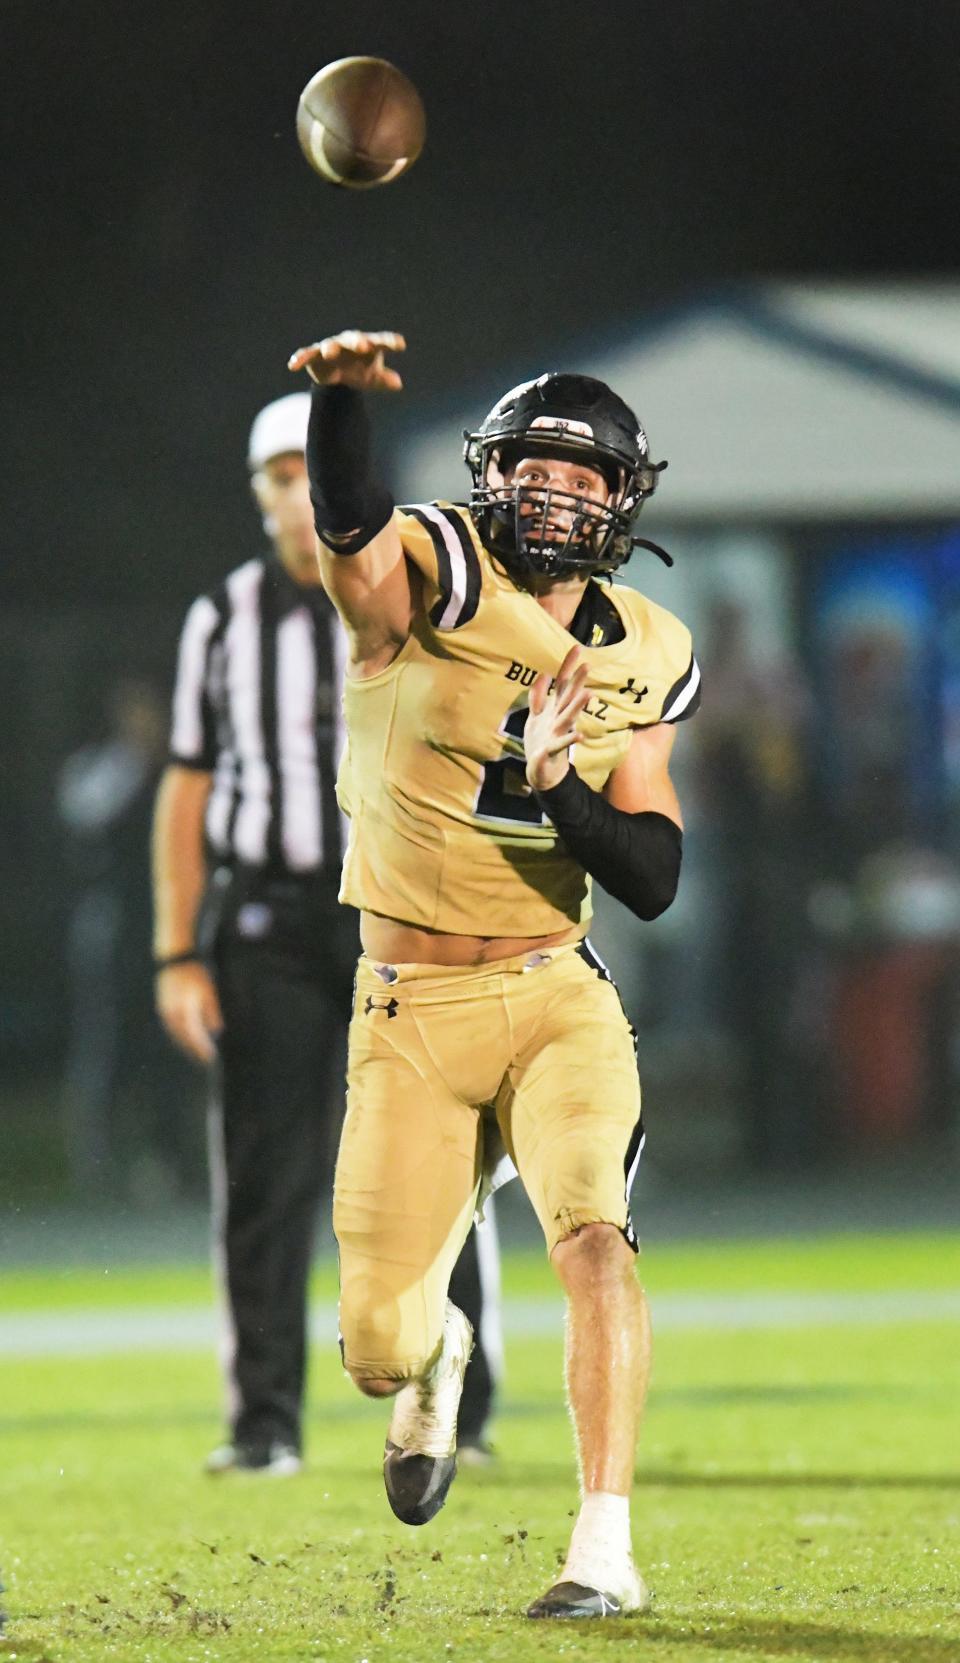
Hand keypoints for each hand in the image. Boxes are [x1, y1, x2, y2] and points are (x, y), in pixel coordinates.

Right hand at [155, 962, 222, 1065]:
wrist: (175, 958)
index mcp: (184, 1011)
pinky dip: (179, 1034)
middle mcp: (172, 1014)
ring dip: (185, 1044)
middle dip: (194, 1050)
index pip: (194, 1036)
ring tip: (195, 1051)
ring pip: (175, 1033)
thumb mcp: (208, 991)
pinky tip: (185, 1035)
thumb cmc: (194, 972)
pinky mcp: (162, 1006)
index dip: (202, 1048)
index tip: (211, 1057)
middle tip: (204, 1058)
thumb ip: (211, 1011)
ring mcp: (165, 1010)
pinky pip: (171, 1026)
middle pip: (183, 1038)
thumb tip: (215, 1030)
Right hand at [287, 330, 404, 390]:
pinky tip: (292, 365)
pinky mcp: (314, 356)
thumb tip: (397, 383)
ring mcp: (330, 347)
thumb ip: (384, 379)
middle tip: (363, 346)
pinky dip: (299, 358)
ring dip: (330, 348)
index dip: (390, 343)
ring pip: (330, 345)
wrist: (340, 378)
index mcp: (367, 346)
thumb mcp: (373, 378)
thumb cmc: (361, 372)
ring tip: (329, 353)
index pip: (380, 342)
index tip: (401, 345)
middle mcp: (349, 343)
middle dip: (357, 342)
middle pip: (354, 339)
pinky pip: (306, 355)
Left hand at [524, 645, 590, 791]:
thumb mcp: (535, 715)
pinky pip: (562, 744)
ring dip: (578, 707)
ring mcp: (557, 734)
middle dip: (578, 682)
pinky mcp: (553, 749)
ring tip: (588, 695)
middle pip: (568, 697)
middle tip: (588, 666)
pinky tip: (581, 736)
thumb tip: (544, 674)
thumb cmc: (541, 741)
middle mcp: (559, 718)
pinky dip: (571, 740)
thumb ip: (538, 695)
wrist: (542, 771)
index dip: (568, 665)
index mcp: (553, 709)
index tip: (577, 647)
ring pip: (568, 717)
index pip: (562, 683)